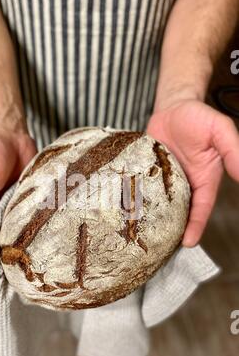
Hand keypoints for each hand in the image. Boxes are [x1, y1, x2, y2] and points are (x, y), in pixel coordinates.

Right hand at [0, 129, 36, 283]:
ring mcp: (16, 212)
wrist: (11, 133)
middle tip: (12, 287)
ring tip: (30, 276)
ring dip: (21, 256)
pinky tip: (47, 249)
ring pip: (18, 239)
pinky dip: (39, 237)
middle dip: (2, 266)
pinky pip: (35, 224)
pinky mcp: (34, 204)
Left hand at [147, 99, 238, 246]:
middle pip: (179, 213)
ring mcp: (165, 181)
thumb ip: (233, 150)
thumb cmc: (199, 117)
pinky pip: (143, 191)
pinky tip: (127, 212)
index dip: (195, 227)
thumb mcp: (220, 130)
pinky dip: (137, 201)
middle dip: (172, 231)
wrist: (173, 106)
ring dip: (153, 220)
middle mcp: (184, 185)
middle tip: (158, 249)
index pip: (201, 209)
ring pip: (159, 206)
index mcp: (204, 180)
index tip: (187, 244)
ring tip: (140, 237)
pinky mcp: (148, 174)